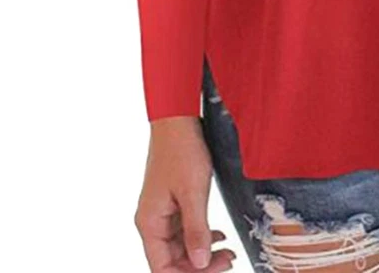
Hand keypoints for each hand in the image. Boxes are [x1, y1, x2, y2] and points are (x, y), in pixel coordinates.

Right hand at [134, 117, 236, 271]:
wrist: (178, 119)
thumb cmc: (181, 150)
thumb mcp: (193, 192)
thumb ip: (196, 230)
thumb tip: (199, 263)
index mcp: (150, 223)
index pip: (162, 268)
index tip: (216, 269)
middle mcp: (153, 221)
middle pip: (172, 260)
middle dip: (200, 265)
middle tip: (229, 260)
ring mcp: (162, 211)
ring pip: (180, 246)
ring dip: (202, 252)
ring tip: (228, 251)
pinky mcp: (173, 201)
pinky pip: (184, 229)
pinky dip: (201, 235)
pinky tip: (218, 235)